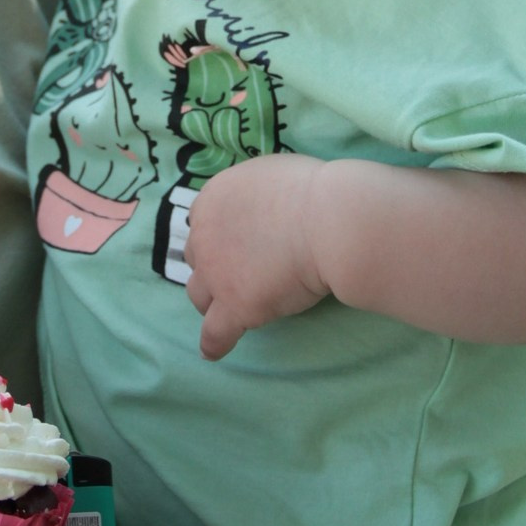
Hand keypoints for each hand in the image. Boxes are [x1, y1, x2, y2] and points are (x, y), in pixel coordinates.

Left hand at [184, 153, 327, 359]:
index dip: (219, 234)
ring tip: (229, 309)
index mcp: (213, 199)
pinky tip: (213, 351)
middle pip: (198, 257)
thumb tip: (262, 202)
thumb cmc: (312, 191)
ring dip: (212, 300)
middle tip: (240, 272)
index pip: (203, 222)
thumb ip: (253, 192)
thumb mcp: (269, 174)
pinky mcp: (235, 305)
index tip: (235, 243)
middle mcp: (205, 234)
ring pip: (199, 294)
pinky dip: (214, 343)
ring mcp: (216, 273)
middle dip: (214, 264)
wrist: (327, 220)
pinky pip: (214, 333)